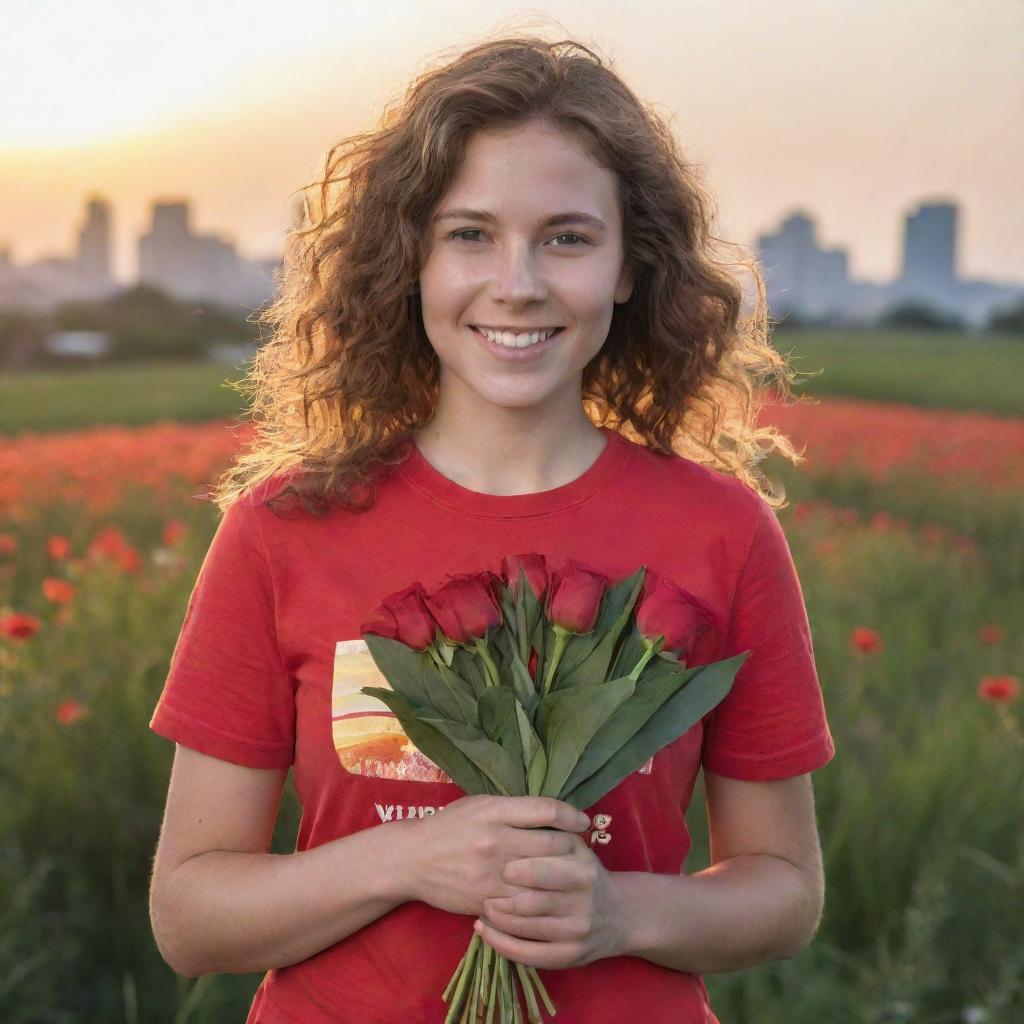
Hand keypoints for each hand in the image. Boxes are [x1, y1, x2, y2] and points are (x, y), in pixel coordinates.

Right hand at [401, 795, 591, 917]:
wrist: (411, 859)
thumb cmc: (449, 826)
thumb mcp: (479, 805)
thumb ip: (513, 808)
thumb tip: (552, 813)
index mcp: (494, 810)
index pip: (546, 810)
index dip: (571, 816)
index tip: (582, 822)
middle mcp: (495, 839)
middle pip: (552, 844)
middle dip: (572, 848)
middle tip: (579, 851)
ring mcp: (490, 873)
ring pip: (542, 878)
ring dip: (560, 877)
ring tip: (568, 874)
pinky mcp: (485, 899)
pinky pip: (523, 902)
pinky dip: (538, 899)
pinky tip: (543, 895)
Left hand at [473, 831, 625, 969]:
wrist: (619, 915)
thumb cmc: (585, 872)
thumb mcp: (576, 846)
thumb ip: (553, 831)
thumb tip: (515, 818)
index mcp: (583, 872)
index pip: (542, 870)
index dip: (514, 869)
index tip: (498, 865)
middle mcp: (583, 904)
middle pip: (530, 902)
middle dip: (500, 895)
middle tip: (482, 885)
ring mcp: (575, 934)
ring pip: (524, 929)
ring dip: (495, 918)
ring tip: (481, 904)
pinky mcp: (567, 958)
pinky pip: (526, 954)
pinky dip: (499, 943)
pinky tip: (483, 930)